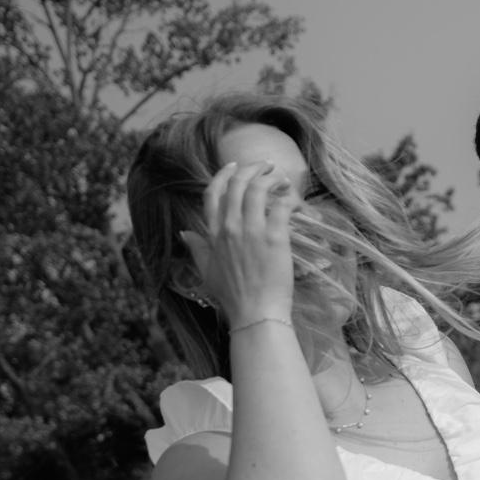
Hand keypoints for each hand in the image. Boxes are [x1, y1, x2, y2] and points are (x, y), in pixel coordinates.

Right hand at [180, 160, 296, 324]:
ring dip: (271, 178)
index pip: (213, 193)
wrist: (255, 313)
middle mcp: (230, 227)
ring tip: (283, 180)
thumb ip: (198, 249)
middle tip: (267, 167)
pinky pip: (281, 206)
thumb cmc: (233, 298)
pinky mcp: (275, 238)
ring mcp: (252, 231)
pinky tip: (295, 200)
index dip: (224, 175)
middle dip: (252, 169)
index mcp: (213, 234)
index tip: (235, 166)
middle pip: (237, 184)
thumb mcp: (207, 272)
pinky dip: (289, 198)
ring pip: (258, 189)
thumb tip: (185, 233)